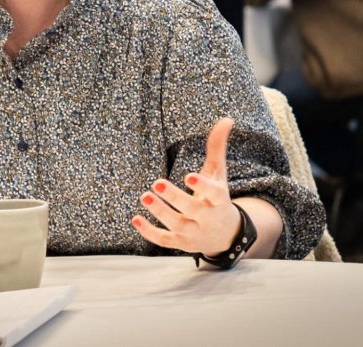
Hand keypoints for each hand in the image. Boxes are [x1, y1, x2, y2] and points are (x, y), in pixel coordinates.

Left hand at [131, 118, 240, 256]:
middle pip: (192, 209)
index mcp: (219, 200)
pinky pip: (164, 240)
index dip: (202, 186)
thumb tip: (226, 118)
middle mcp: (207, 218)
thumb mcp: (219, 173)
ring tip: (145, 196)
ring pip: (177, 225)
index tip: (188, 176)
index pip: (214, 194)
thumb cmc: (218, 198)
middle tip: (157, 183)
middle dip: (175, 198)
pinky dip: (149, 233)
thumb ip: (217, 147)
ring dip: (160, 212)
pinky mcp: (180, 243)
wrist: (225, 236)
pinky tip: (135, 218)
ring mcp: (194, 233)